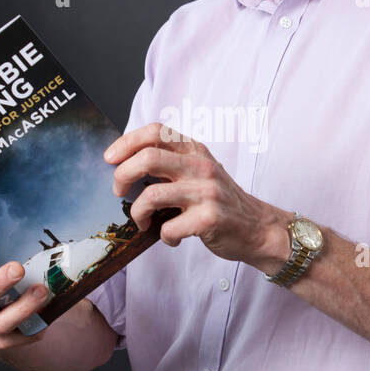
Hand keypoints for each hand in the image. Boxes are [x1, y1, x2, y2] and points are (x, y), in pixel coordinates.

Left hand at [103, 123, 290, 271]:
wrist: (259, 228)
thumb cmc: (222, 202)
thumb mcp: (201, 171)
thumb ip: (172, 163)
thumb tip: (126, 164)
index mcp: (196, 151)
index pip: (155, 132)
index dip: (126, 142)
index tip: (110, 159)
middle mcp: (201, 167)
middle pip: (147, 158)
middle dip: (122, 176)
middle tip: (119, 191)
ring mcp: (206, 193)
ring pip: (152, 196)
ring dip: (137, 213)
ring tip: (143, 221)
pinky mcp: (209, 219)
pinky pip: (168, 228)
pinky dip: (163, 236)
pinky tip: (170, 238)